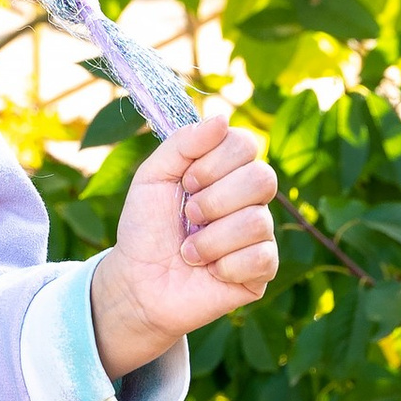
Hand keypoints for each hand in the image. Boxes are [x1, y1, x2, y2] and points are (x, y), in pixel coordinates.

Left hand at [89, 109, 279, 380]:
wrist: (137, 282)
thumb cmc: (145, 229)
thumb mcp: (152, 177)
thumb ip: (183, 143)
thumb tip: (222, 118)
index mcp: (226, 171)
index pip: (246, 144)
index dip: (215, 163)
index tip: (186, 183)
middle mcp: (249, 199)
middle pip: (262, 178)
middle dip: (214, 201)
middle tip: (188, 217)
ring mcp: (259, 234)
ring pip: (257, 221)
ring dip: (211, 239)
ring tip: (189, 251)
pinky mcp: (261, 270)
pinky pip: (261, 257)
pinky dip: (225, 265)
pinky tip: (209, 272)